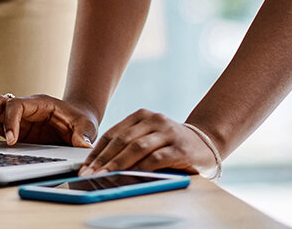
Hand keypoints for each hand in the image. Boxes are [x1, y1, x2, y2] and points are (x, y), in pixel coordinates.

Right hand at [0, 93, 97, 147]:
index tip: (11, 140)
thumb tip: (82, 145)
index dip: (11, 120)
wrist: (79, 120)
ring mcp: (18, 118)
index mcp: (40, 104)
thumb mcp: (86, 126)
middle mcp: (26, 108)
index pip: (18, 105)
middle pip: (0, 102)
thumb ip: (83, 134)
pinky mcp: (14, 128)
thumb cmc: (81, 120)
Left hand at [79, 109, 218, 176]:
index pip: (113, 133)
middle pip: (122, 140)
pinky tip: (132, 175)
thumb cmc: (170, 143)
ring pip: (137, 147)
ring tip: (105, 175)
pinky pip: (158, 158)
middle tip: (90, 173)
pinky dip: (143, 166)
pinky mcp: (180, 147)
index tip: (85, 166)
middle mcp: (154, 120)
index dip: (97, 151)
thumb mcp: (148, 137)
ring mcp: (168, 132)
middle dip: (104, 159)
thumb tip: (100, 164)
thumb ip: (129, 145)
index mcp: (141, 115)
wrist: (206, 142)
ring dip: (118, 163)